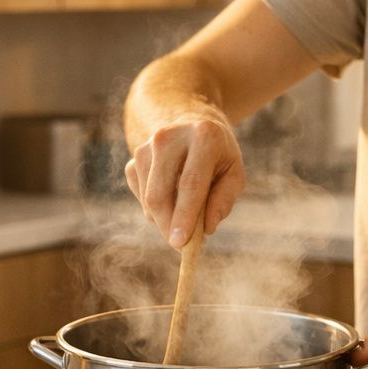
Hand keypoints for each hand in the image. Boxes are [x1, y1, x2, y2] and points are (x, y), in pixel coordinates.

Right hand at [125, 115, 245, 249]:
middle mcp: (168, 138)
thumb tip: (206, 229)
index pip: (190, 184)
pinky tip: (172, 197)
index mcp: (202, 136)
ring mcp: (146, 147)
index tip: (179, 243)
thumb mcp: (234, 173)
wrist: (191, 123)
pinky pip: (141, 197)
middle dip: (168, 226)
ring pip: (148, 200)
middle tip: (181, 245)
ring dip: (164, 219)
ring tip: (185, 214)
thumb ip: (224, 200)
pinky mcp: (134, 159)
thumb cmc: (218, 155)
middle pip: (160, 195)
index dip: (184, 216)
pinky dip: (156, 209)